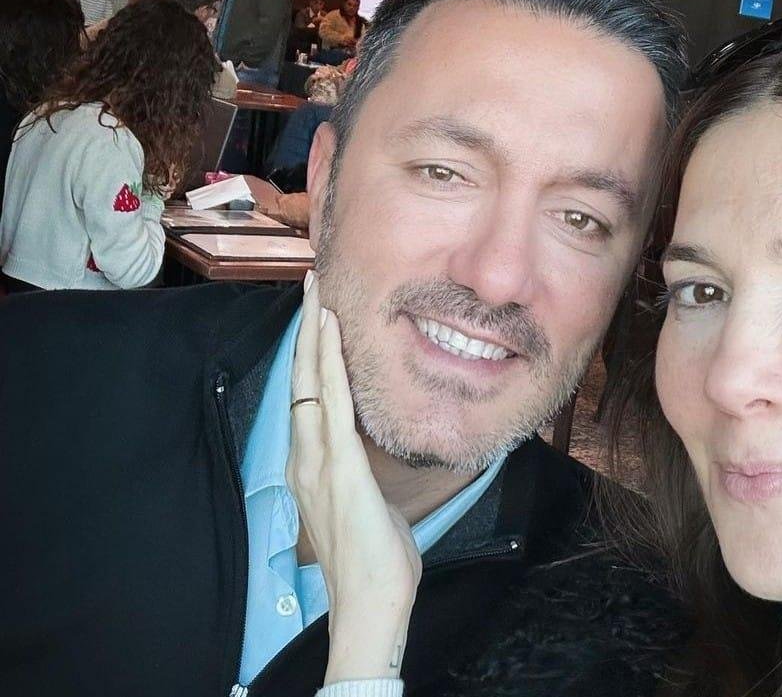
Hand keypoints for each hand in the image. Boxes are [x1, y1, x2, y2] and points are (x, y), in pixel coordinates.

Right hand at [287, 272, 421, 681]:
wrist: (370, 602)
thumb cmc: (374, 563)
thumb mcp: (364, 509)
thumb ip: (360, 482)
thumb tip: (368, 473)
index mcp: (310, 468)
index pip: (306, 399)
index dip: (310, 357)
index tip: (317, 321)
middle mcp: (305, 458)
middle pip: (300, 380)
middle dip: (305, 331)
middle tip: (312, 286)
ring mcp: (318, 460)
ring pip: (310, 381)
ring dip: (314, 333)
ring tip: (317, 292)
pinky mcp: (340, 464)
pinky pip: (332, 401)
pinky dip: (329, 361)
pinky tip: (331, 330)